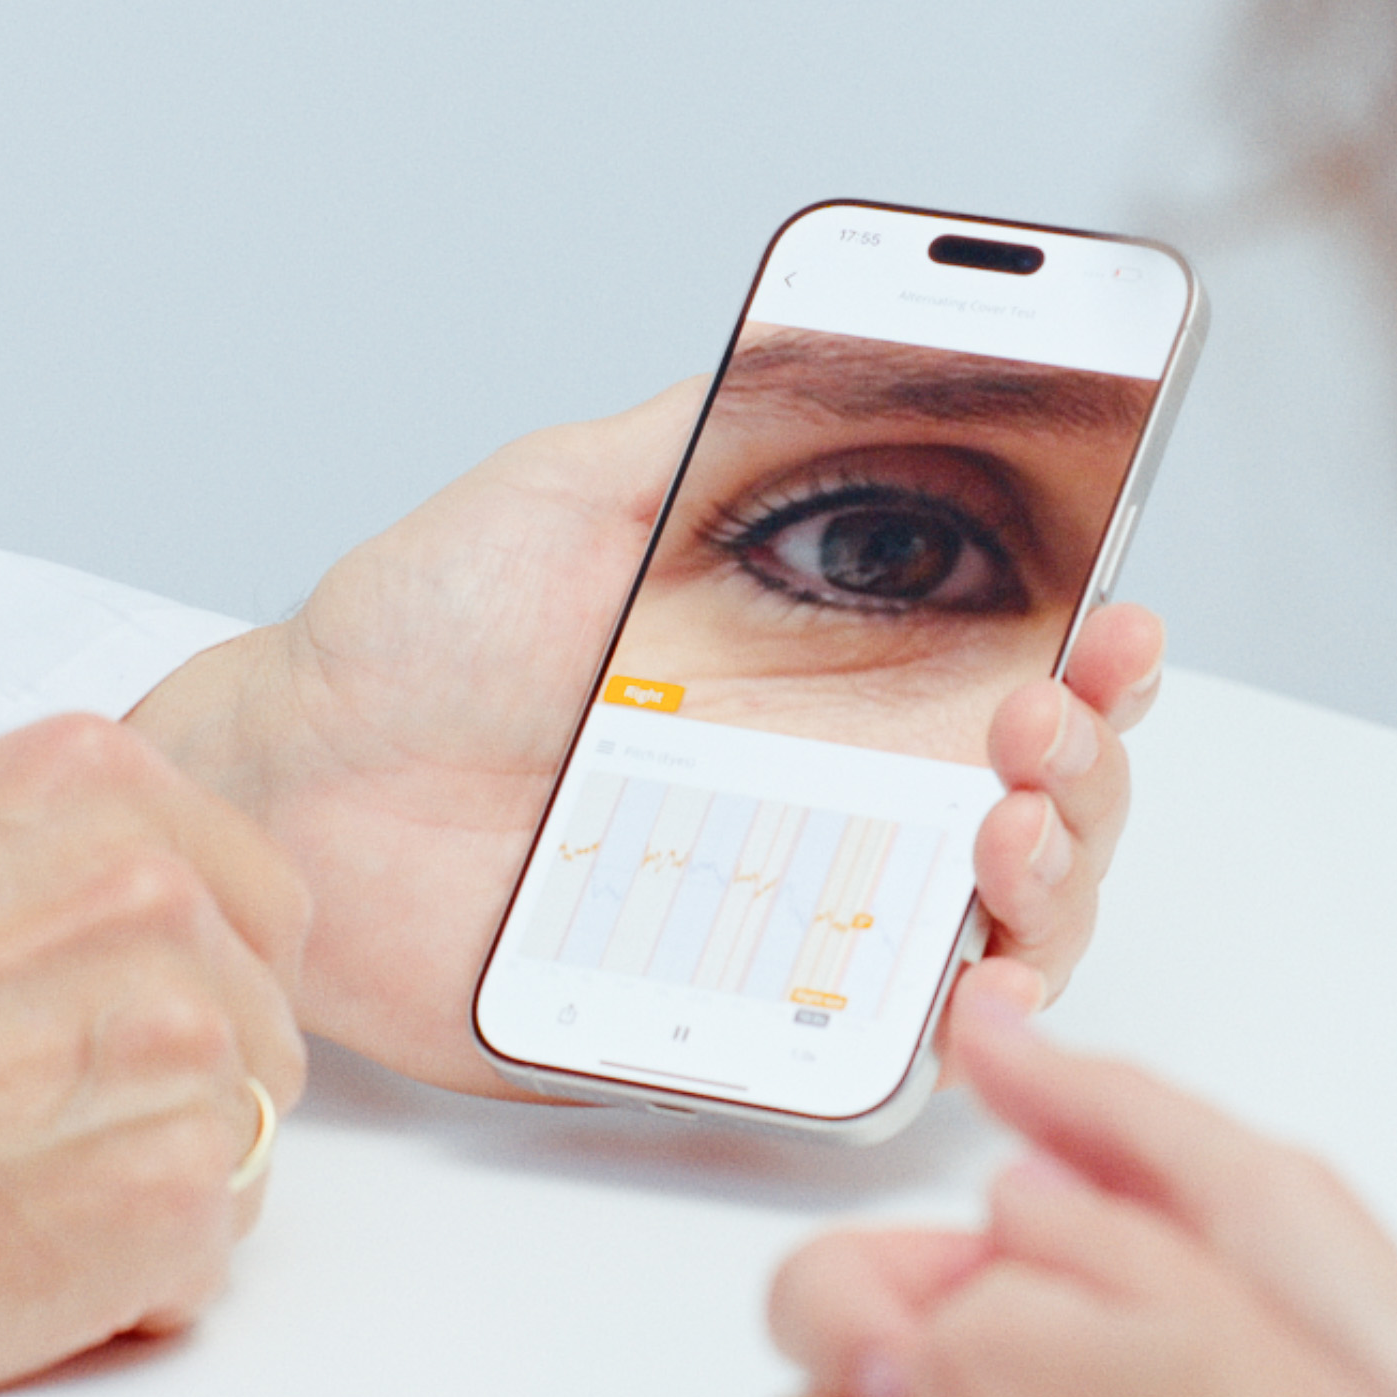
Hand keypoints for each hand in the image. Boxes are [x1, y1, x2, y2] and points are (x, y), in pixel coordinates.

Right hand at [0, 714, 308, 1396]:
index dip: (190, 988)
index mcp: (96, 788)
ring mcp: (178, 1040)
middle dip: (172, 1094)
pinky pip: (212, 1249)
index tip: (88, 1029)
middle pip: (264, 1028)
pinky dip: (131, 1280)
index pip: (264, 902)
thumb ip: (71, 872)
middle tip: (20, 1123)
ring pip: (243, 1142)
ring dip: (146, 1184)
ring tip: (4, 1183)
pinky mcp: (175, 1184)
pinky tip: (14, 1249)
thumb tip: (180, 921)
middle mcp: (156, 892)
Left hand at [124, 382, 1165, 1094]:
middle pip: (1052, 806)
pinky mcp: (733, 1029)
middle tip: (1039, 728)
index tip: (1118, 622)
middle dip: (1095, 768)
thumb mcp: (565, 488)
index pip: (1025, 668)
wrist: (278, 788)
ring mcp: (798, 916)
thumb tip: (852, 341)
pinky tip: (968, 982)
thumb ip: (707, 432)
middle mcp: (839, 796)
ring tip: (1008, 834)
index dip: (1104, 656)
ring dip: (1056, 886)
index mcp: (830, 669)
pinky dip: (959, 1031)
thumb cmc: (406, 636)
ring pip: (1002, 933)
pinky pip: (884, 1055)